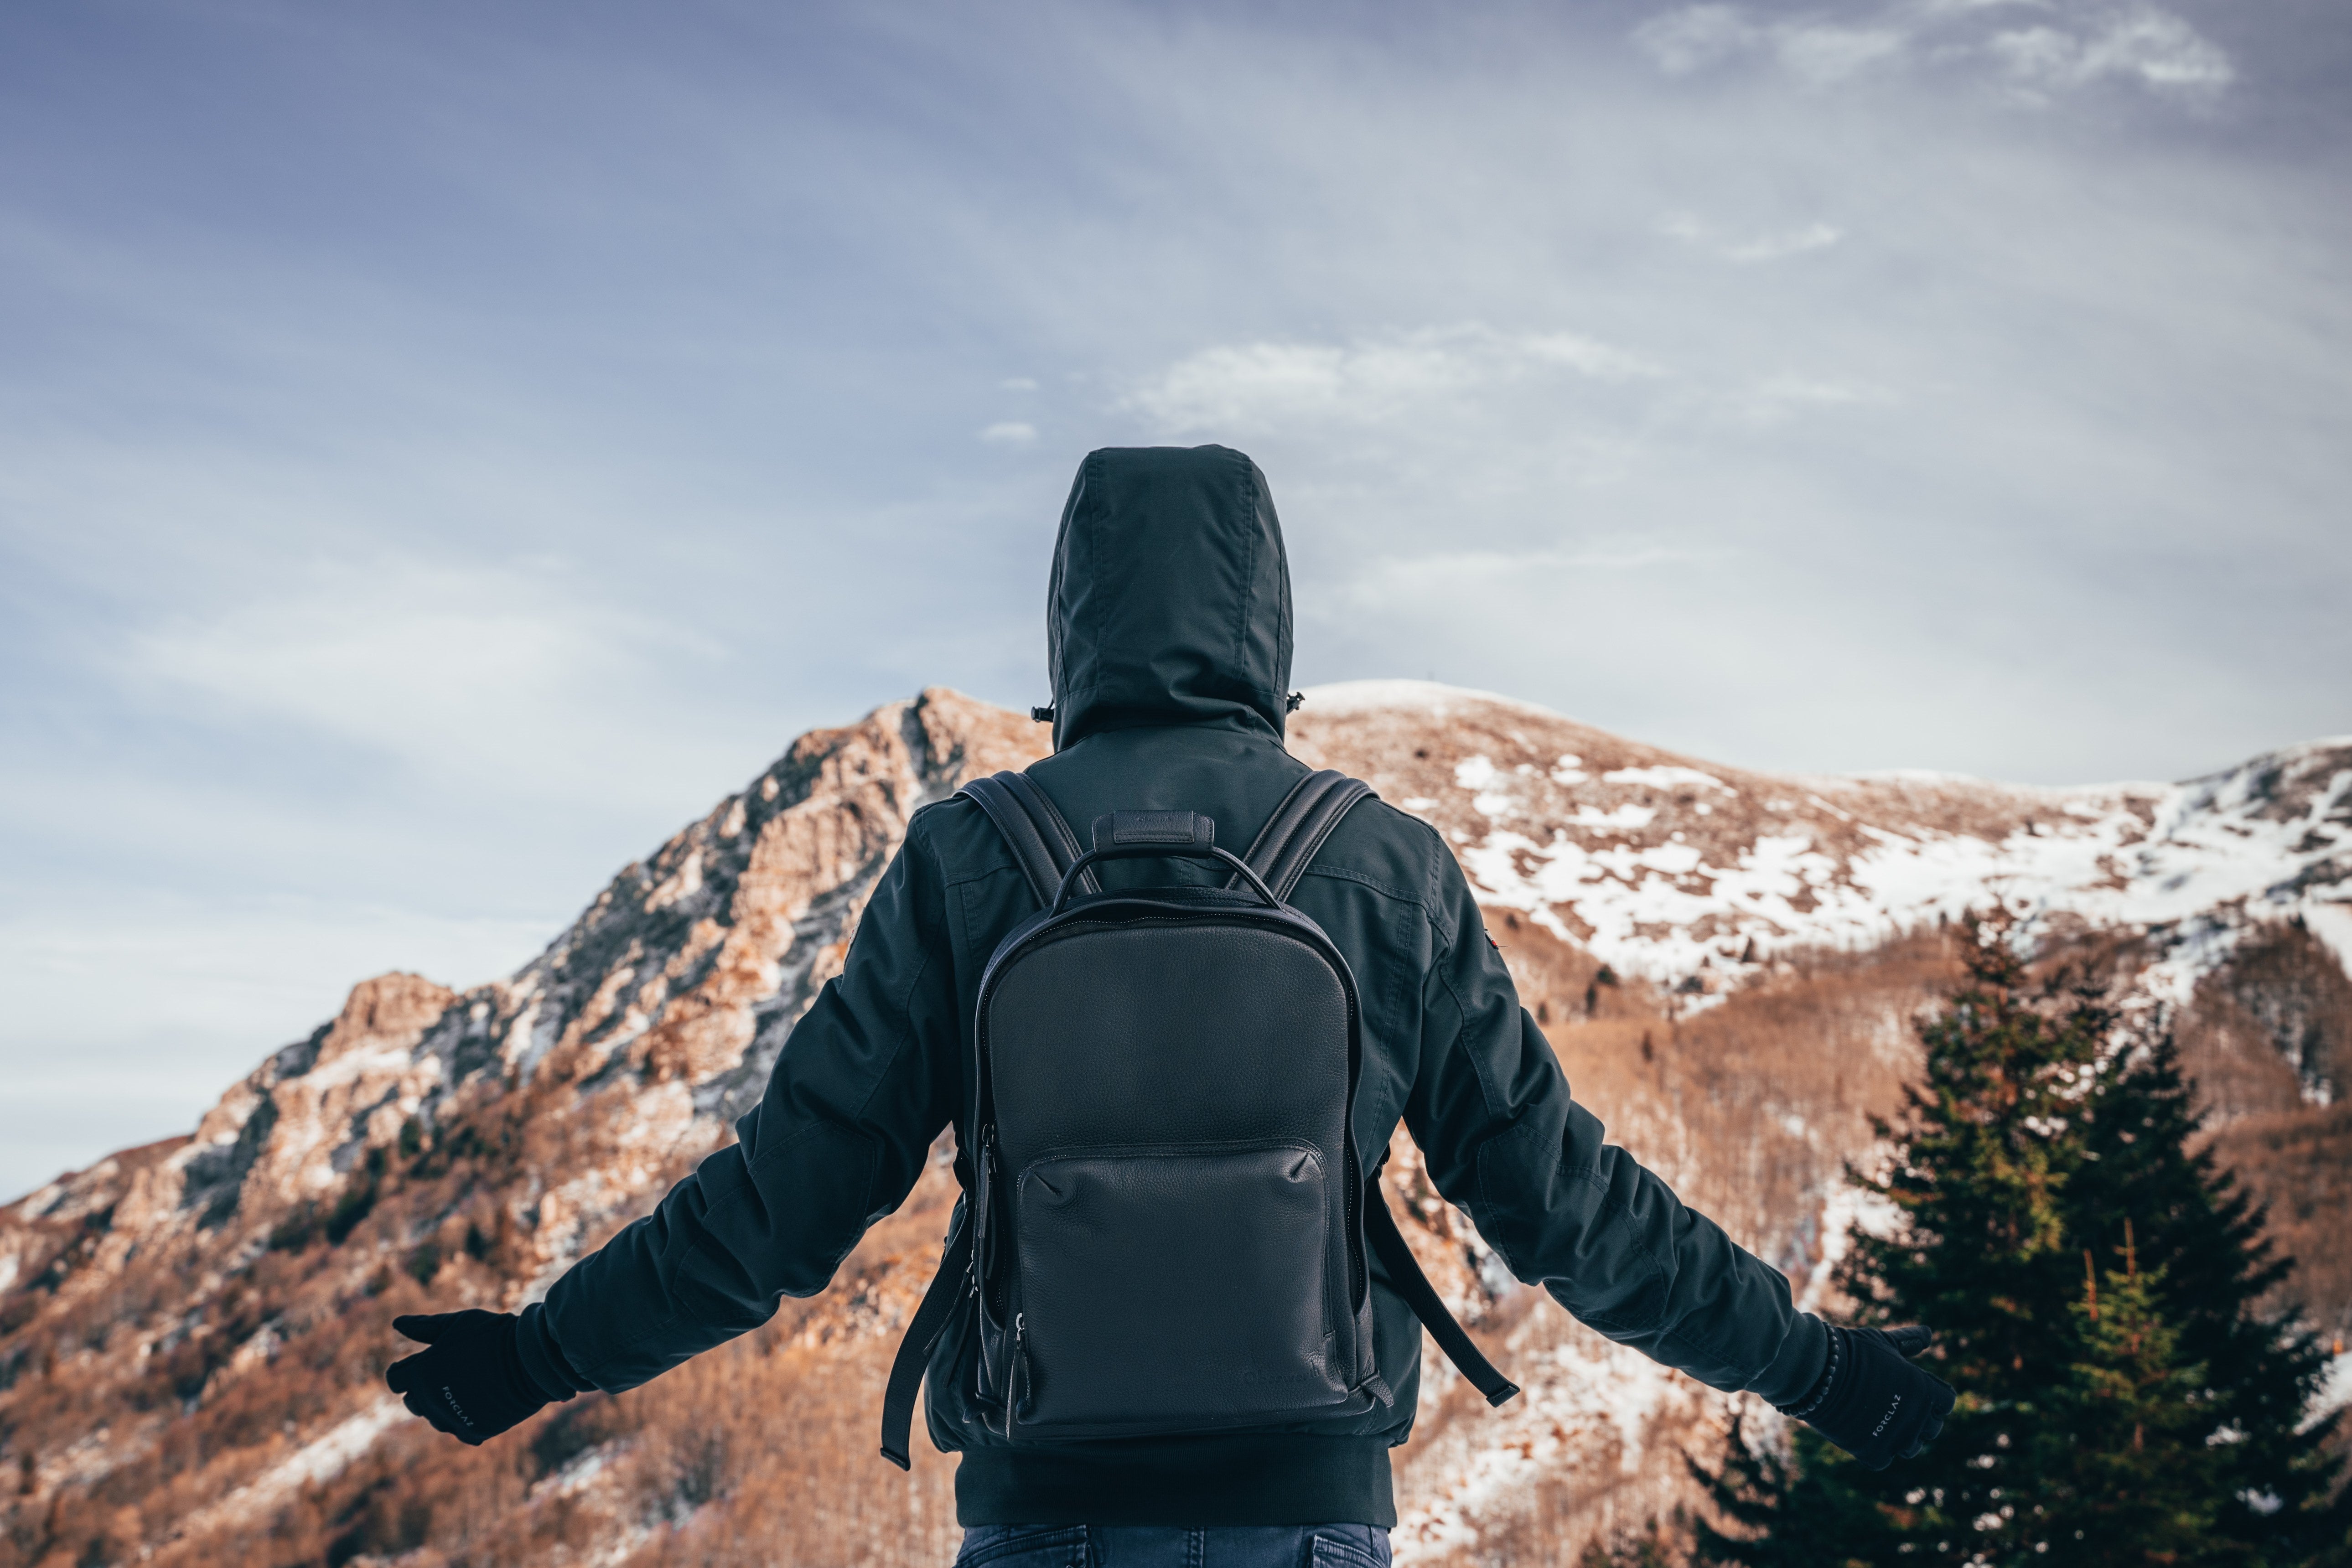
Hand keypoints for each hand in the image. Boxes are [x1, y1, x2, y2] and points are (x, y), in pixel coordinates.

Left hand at [386, 1310, 547, 1444]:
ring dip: (444, 1404)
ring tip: (469, 1385)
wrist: (531, 1360)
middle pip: (413, 1401)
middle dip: (424, 1389)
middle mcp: (430, 1400)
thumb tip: (397, 1323)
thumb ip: (424, 1327)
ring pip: (435, 1417)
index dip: (404, 1371)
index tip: (419, 1364)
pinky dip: (467, 1418)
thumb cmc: (492, 1335)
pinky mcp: (473, 1431)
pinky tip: (483, 1401)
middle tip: (449, 1373)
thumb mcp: (457, 1324)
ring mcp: (451, 1419)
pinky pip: (460, 1429)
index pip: (395, 1379)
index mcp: (421, 1373)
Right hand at [1780, 1324, 1955, 1469]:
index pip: (1945, 1402)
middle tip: (1891, 1405)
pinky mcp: (1873, 1453)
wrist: (1816, 1371)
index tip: (1911, 1390)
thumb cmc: (1851, 1352)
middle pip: (1932, 1428)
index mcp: (1925, 1390)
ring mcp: (1896, 1438)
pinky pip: (1883, 1458)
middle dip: (1917, 1418)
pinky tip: (1860, 1431)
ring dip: (1899, 1437)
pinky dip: (1873, 1449)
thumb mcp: (1883, 1341)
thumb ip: (1908, 1341)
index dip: (1931, 1396)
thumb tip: (1928, 1333)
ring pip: (1910, 1447)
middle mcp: (1917, 1417)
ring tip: (1877, 1420)